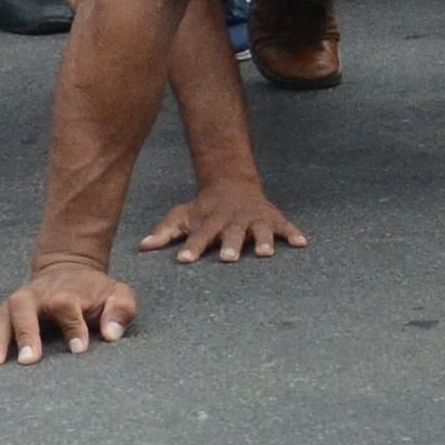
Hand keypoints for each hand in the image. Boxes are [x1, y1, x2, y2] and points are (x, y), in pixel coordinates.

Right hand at [0, 256, 136, 364]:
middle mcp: (37, 296)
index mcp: (66, 293)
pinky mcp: (5, 310)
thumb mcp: (117, 294)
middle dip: (25, 333)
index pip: (68, 307)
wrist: (68, 269)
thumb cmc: (94, 291)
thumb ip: (121, 310)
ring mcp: (18, 302)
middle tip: (27, 361)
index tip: (79, 349)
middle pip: (24, 309)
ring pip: (1, 316)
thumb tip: (111, 334)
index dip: (74, 327)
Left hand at [143, 179, 306, 264]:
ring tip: (266, 254)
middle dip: (231, 245)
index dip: (192, 247)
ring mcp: (255, 218)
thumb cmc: (204, 208)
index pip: (200, 236)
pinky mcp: (272, 218)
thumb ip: (165, 231)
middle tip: (229, 259)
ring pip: (259, 230)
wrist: (232, 184)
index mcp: (211, 222)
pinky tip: (302, 244)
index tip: (184, 260)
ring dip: (263, 240)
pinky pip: (285, 226)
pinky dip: (293, 234)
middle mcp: (234, 220)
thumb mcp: (183, 215)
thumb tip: (143, 246)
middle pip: (232, 233)